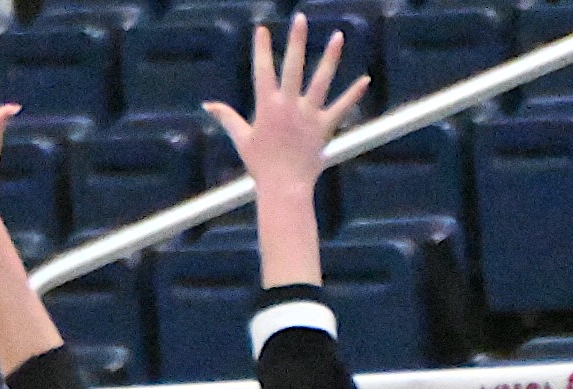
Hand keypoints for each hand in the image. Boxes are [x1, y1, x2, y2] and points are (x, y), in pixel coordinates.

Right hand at [203, 15, 368, 194]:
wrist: (283, 187)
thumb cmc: (260, 165)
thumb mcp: (241, 139)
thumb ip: (226, 117)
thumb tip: (207, 104)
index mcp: (267, 107)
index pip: (263, 71)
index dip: (261, 49)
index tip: (262, 29)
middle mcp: (288, 106)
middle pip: (293, 67)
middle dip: (296, 41)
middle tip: (300, 18)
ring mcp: (308, 115)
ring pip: (321, 80)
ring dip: (330, 57)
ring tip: (338, 35)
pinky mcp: (324, 127)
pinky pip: (341, 107)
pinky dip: (353, 94)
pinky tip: (365, 80)